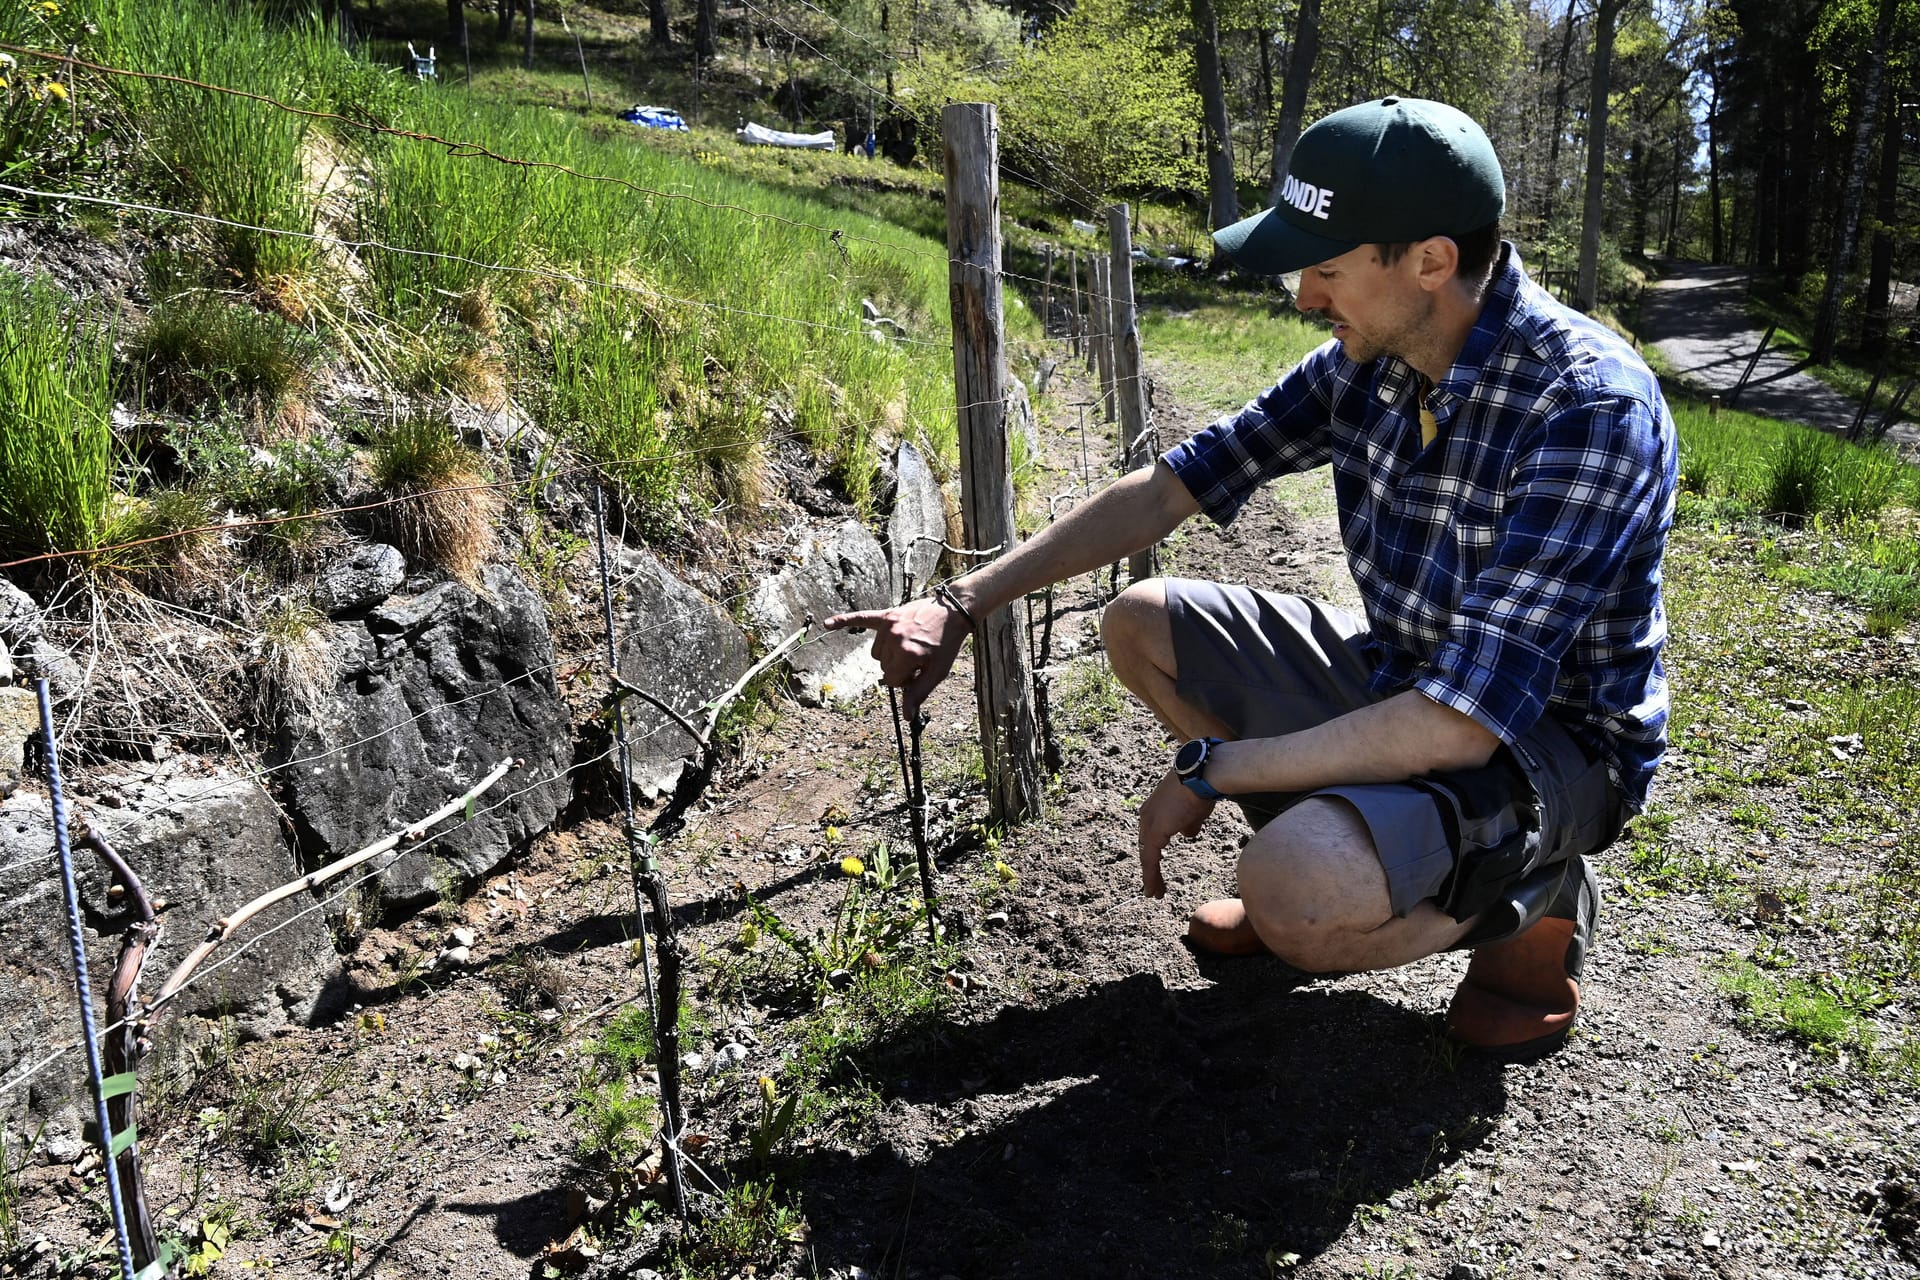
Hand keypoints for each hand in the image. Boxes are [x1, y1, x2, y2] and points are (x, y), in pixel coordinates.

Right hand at [821, 594, 971, 717]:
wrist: (953, 612)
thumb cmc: (947, 644)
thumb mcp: (937, 672)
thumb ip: (919, 693)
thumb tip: (906, 717)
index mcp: (907, 654)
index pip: (891, 681)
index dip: (905, 681)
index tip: (919, 671)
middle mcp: (895, 639)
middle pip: (883, 667)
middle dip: (898, 668)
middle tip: (917, 659)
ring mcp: (889, 626)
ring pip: (876, 653)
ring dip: (889, 655)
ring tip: (909, 647)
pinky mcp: (887, 615)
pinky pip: (861, 618)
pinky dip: (844, 621)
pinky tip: (827, 624)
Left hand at [1136, 768, 1214, 897]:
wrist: (1201, 775)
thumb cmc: (1201, 789)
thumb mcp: (1194, 810)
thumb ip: (1188, 824)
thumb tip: (1187, 834)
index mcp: (1155, 810)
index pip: (1151, 837)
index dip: (1153, 854)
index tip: (1157, 868)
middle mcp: (1147, 816)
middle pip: (1146, 848)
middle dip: (1150, 869)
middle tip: (1154, 887)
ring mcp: (1149, 823)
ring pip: (1147, 856)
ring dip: (1151, 877)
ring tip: (1154, 894)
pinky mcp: (1155, 831)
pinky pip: (1150, 859)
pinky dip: (1151, 876)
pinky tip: (1153, 890)